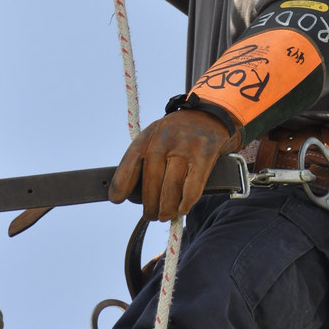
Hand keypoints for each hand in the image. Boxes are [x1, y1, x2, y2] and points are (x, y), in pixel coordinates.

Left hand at [109, 110, 241, 220]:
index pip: (130, 162)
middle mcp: (165, 139)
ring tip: (165, 215)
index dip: (121, 184)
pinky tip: (182, 209)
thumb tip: (133, 194)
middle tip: (151, 215)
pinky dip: (186, 203)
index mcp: (149, 135)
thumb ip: (145, 158)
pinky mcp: (205, 155)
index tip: (117, 199)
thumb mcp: (157, 135)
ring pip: (171, 188)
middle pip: (152, 181)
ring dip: (166, 208)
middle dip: (149, 205)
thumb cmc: (179, 132)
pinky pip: (192, 187)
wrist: (211, 112)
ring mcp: (186, 147)